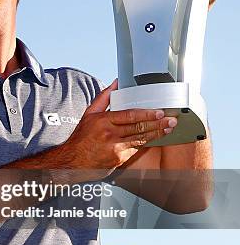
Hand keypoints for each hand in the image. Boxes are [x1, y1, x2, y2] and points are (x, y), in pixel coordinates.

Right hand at [61, 79, 176, 174]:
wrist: (73, 161)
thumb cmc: (82, 137)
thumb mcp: (89, 114)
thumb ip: (104, 97)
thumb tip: (116, 82)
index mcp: (103, 121)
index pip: (129, 116)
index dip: (146, 114)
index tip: (159, 113)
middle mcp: (110, 135)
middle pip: (138, 128)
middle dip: (157, 124)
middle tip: (171, 120)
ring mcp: (116, 149)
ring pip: (141, 140)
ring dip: (156, 134)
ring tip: (168, 129)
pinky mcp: (119, 159)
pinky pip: (136, 150)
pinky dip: (146, 143)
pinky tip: (155, 139)